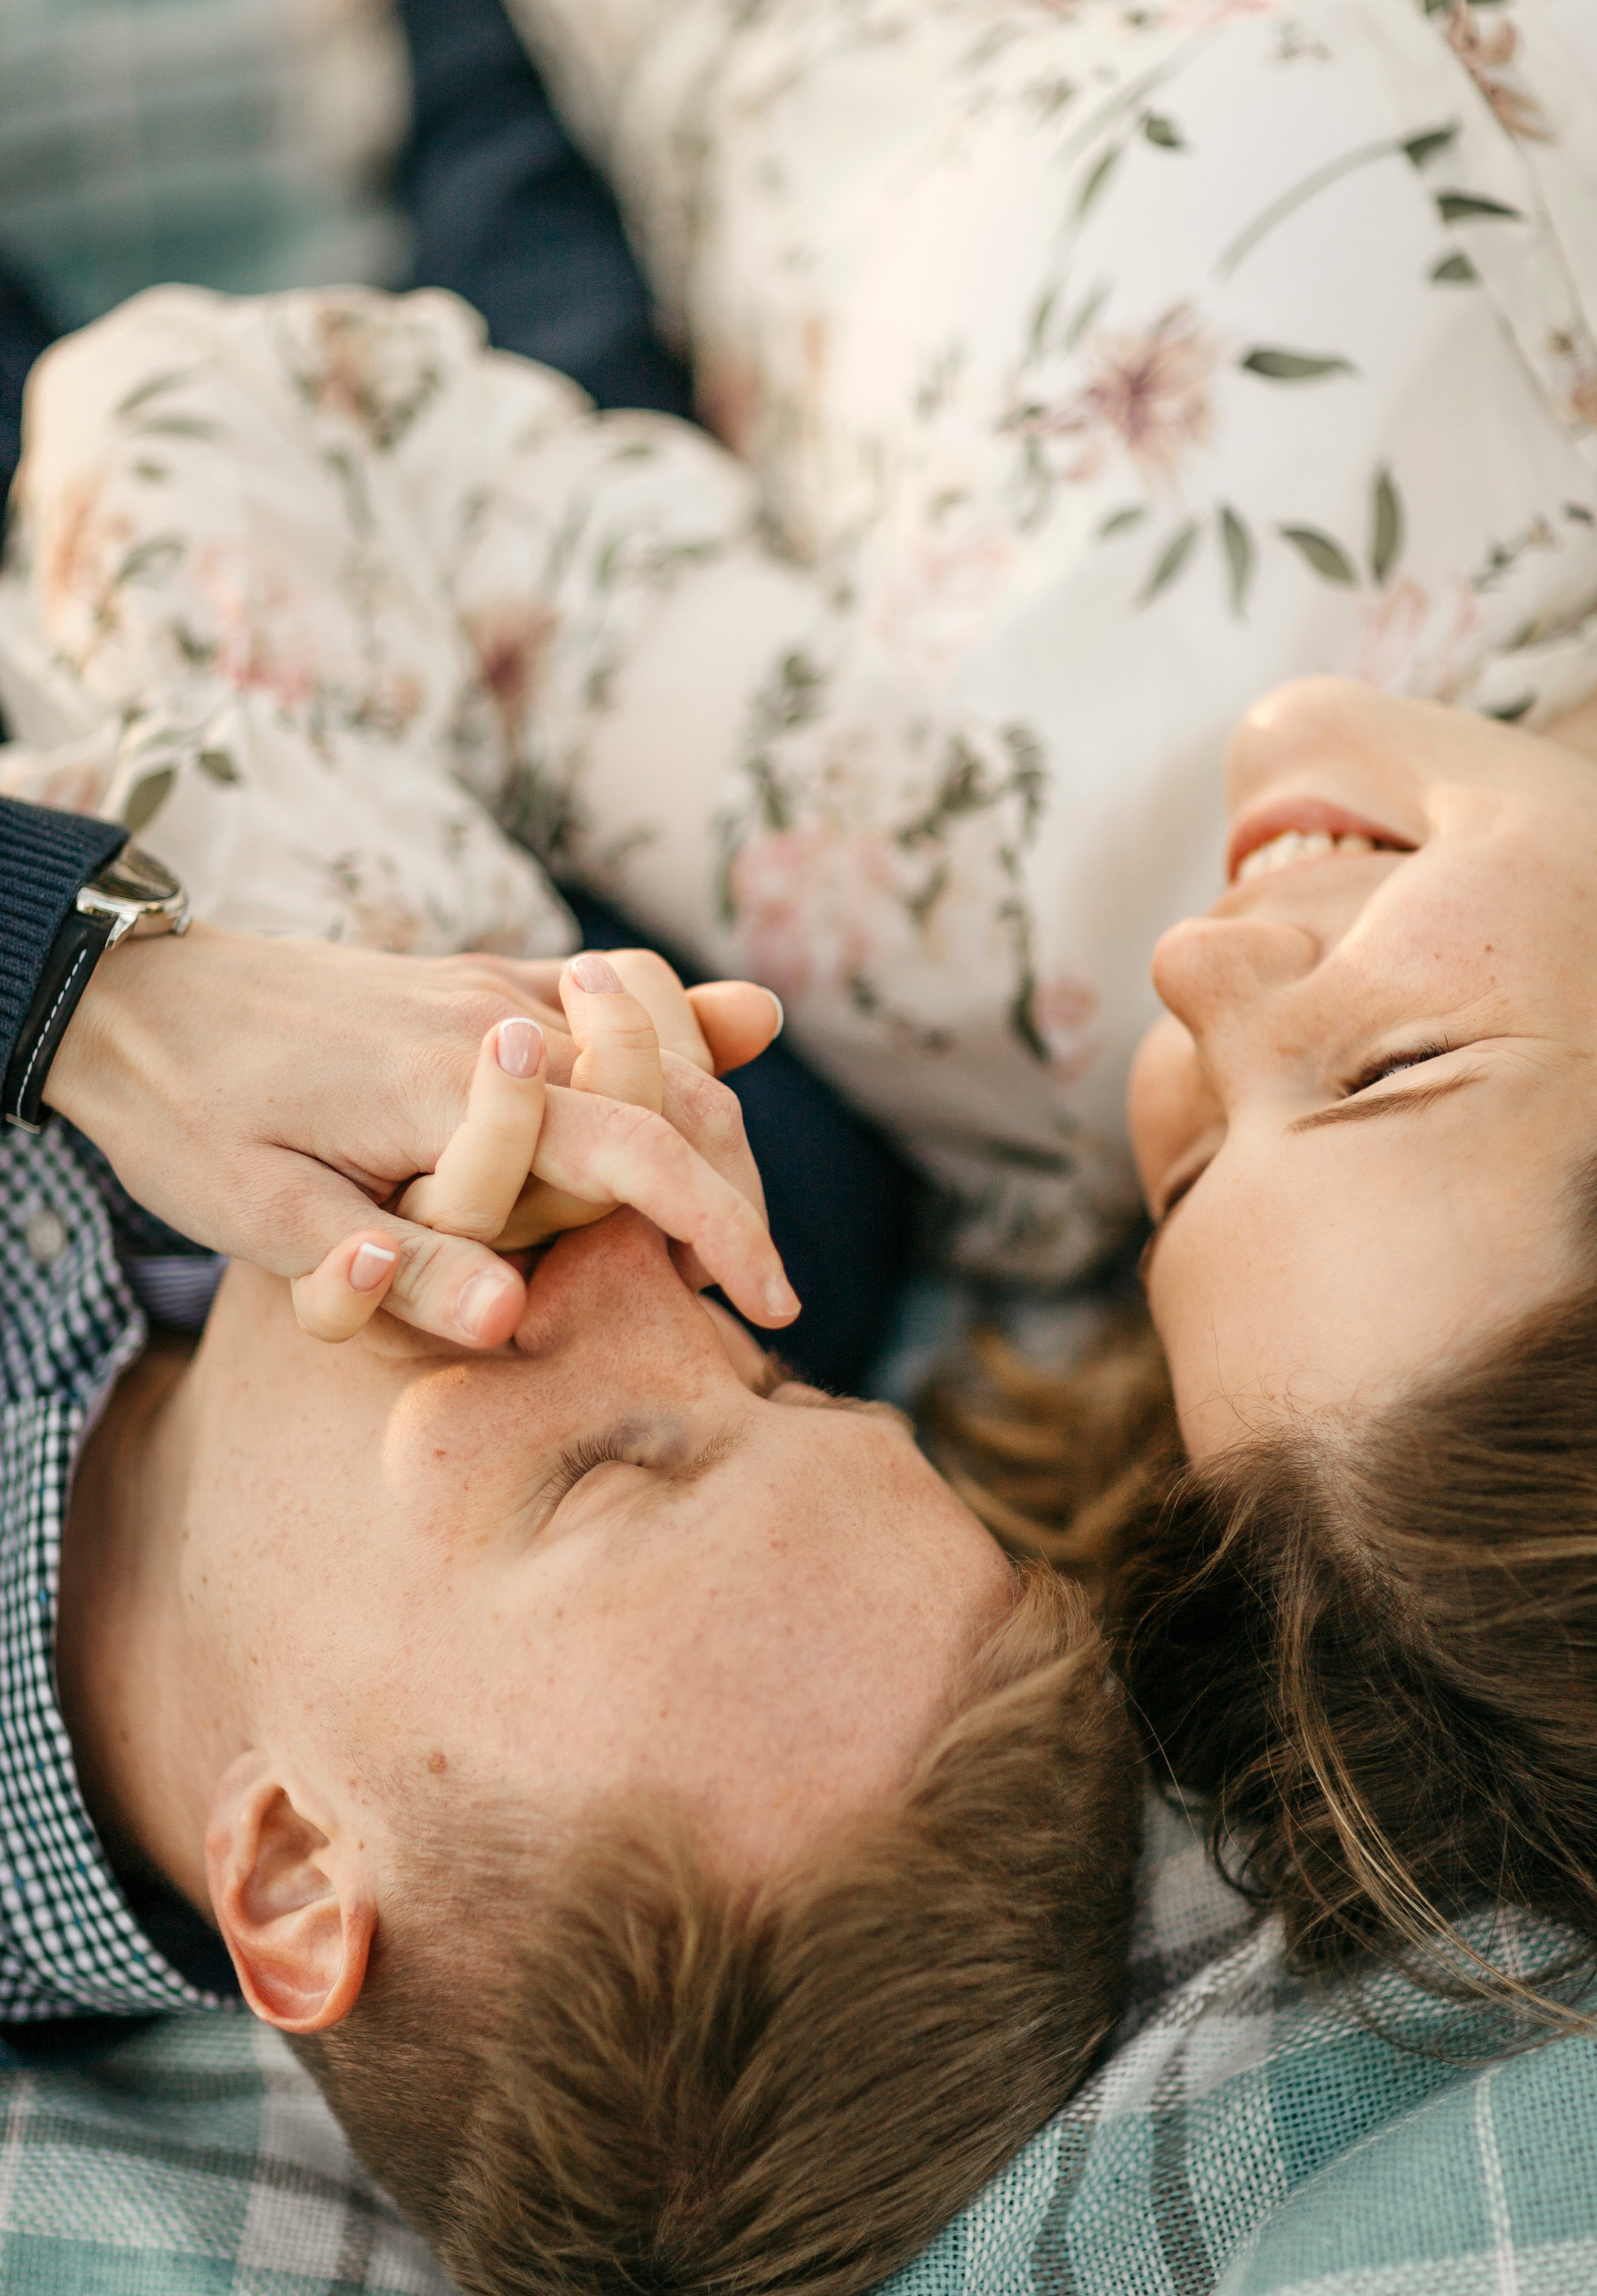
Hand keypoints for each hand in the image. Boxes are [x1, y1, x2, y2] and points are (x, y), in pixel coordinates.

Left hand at [45, 925, 789, 1348]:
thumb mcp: (265, 1218)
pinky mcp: (475, 973)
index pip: (643, 1149)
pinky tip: (721, 1049)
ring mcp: (490, 984)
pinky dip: (677, 1030)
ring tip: (726, 1217)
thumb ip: (394, 1272)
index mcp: (455, 1084)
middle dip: (739, 1189)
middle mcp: (495, 1018)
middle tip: (756, 1286)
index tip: (772, 1302)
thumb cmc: (190, 1116)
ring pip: (659, 1037)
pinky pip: (611, 988)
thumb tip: (514, 1323)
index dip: (724, 1227)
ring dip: (713, 1119)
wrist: (126, 996)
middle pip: (678, 1091)